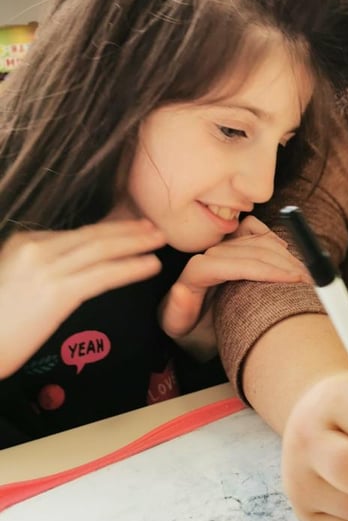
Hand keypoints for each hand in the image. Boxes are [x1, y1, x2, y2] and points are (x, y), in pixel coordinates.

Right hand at [0, 219, 165, 376]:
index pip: (76, 235)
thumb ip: (40, 270)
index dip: (109, 229)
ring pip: (102, 250)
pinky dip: (131, 268)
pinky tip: (150, 266)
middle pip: (93, 235)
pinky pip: (104, 275)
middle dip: (128, 230)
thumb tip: (70, 270)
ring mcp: (46, 269)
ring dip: (136, 244)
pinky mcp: (57, 293)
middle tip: (154, 228)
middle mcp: (35, 249)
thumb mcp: (12, 283)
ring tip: (160, 242)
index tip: (131, 228)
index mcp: (23, 244)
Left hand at [161, 215, 309, 337]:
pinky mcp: (233, 243)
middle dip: (283, 263)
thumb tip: (181, 290)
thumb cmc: (190, 328)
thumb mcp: (179, 327)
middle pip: (251, 250)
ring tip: (306, 273)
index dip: (265, 269)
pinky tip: (286, 250)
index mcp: (196, 272)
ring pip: (257, 239)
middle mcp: (209, 254)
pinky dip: (271, 236)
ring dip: (285, 254)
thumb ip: (179, 312)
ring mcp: (223, 245)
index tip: (291, 279)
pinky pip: (254, 228)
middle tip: (309, 281)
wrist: (194, 323)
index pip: (233, 264)